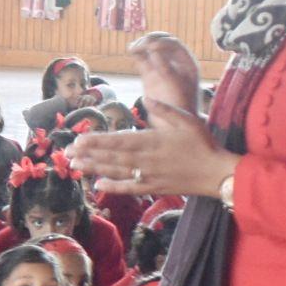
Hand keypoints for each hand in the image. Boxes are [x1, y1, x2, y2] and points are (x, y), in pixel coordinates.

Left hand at [74, 34, 233, 199]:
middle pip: (113, 157)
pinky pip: (130, 188)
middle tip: (67, 154)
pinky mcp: (154, 188)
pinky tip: (98, 185)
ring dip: (95, 169)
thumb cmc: (203, 143)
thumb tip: (146, 97)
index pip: (119, 141)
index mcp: (153, 141)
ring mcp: (150, 176)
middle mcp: (147, 160)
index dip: (98, 141)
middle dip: (89, 155)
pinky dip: (113, 187)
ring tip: (75, 166)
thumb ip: (165, 109)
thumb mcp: (187, 119)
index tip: (79, 140)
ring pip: (117, 172)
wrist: (217, 173)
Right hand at [126, 31, 204, 119]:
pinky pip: (143, 60)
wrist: (173, 127)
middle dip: (151, 41)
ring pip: (150, 50)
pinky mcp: (149, 75)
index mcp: (186, 64)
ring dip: (142, 45)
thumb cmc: (181, 110)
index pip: (175, 45)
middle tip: (141, 45)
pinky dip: (137, 54)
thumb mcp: (176, 90)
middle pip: (162, 43)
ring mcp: (161, 69)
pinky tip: (131, 51)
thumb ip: (166, 70)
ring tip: (133, 48)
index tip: (151, 48)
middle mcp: (174, 64)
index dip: (163, 43)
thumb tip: (153, 52)